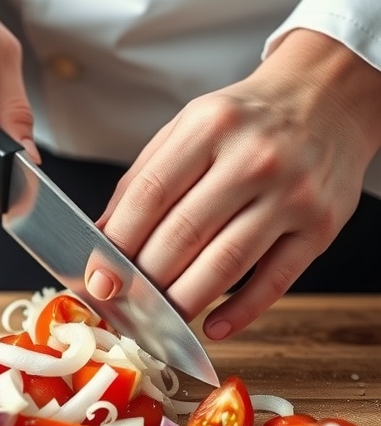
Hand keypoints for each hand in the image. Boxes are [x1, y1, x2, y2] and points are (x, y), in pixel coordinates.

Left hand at [93, 29, 380, 337]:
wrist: (327, 99)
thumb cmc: (248, 120)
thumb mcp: (191, 126)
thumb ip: (146, 176)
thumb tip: (102, 235)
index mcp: (210, 127)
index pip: (150, 195)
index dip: (116, 243)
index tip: (98, 278)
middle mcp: (253, 158)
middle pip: (183, 234)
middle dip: (145, 280)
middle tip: (123, 305)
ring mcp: (291, 195)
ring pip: (225, 264)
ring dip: (183, 303)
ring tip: (158, 323)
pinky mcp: (321, 227)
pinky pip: (275, 281)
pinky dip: (240, 312)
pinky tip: (213, 326)